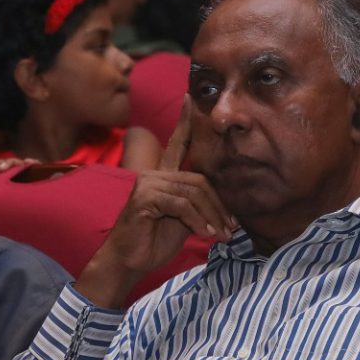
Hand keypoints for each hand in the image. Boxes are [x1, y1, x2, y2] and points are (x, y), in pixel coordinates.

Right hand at [75, 98, 234, 307]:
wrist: (128, 263)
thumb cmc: (153, 242)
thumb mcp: (183, 221)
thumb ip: (197, 206)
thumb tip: (227, 210)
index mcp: (162, 176)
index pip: (176, 144)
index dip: (184, 122)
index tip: (189, 97)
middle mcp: (153, 175)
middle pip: (199, 180)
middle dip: (219, 205)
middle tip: (231, 228)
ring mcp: (147, 184)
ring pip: (193, 192)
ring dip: (211, 216)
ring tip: (221, 235)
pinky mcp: (145, 198)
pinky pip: (182, 205)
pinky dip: (198, 221)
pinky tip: (205, 234)